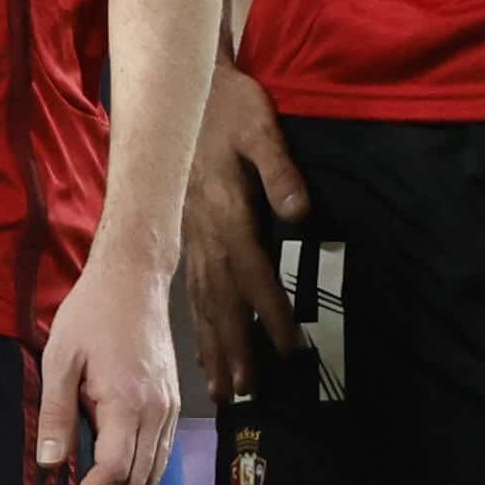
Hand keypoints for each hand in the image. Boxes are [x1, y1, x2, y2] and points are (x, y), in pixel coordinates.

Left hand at [37, 242, 183, 484]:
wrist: (134, 280)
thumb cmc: (92, 314)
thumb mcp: (60, 360)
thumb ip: (56, 415)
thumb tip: (49, 466)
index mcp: (128, 403)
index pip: (112, 475)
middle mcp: (156, 414)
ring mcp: (168, 411)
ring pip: (152, 477)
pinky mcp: (171, 406)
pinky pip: (159, 458)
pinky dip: (136, 478)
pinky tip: (107, 476)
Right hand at [174, 63, 307, 408]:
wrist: (183, 92)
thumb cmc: (228, 106)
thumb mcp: (259, 127)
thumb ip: (280, 169)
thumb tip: (301, 211)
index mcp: (226, 212)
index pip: (254, 272)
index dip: (273, 312)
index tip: (290, 350)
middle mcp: (204, 235)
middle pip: (222, 301)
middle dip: (235, 348)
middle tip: (246, 392)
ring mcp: (191, 239)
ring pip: (203, 302)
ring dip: (213, 347)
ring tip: (224, 389)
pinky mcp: (184, 238)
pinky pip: (190, 291)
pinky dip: (198, 325)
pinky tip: (203, 352)